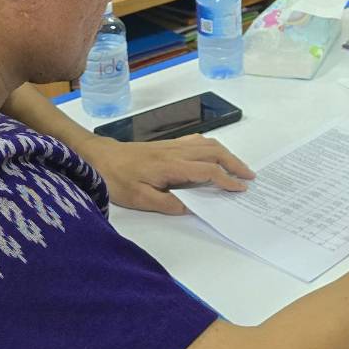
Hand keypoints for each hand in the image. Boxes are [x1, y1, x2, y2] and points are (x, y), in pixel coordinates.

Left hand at [80, 134, 254, 214]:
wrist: (99, 156)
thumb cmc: (116, 179)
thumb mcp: (138, 199)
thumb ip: (166, 203)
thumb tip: (191, 207)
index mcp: (171, 166)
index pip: (207, 170)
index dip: (226, 180)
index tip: (240, 189)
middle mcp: (176, 151)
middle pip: (214, 151)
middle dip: (235, 163)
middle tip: (249, 176)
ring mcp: (173, 145)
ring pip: (208, 143)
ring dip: (227, 154)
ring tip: (237, 167)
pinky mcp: (168, 144)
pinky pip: (198, 141)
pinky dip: (213, 147)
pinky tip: (214, 155)